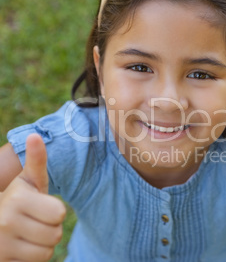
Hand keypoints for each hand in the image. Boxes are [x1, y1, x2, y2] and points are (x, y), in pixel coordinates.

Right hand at [0, 134, 65, 260]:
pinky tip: (21, 247)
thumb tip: (35, 136)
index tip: (41, 206)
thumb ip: (35, 161)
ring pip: (46, 252)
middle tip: (35, 221)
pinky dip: (32, 257)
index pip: (59, 214)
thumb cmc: (17, 198)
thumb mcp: (27, 180)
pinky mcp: (2, 261)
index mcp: (16, 199)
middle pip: (55, 235)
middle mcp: (5, 223)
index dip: (55, 211)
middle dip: (50, 228)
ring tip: (29, 234)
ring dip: (43, 244)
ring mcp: (1, 246)